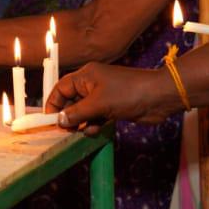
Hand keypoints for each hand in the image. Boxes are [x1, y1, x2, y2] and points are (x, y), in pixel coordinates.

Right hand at [46, 62, 178, 133]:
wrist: (158, 97)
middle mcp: (92, 84)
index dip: (53, 103)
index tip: (49, 120)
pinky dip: (92, 124)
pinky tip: (94, 131)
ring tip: (81, 133)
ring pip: (83, 110)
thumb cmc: (127, 94)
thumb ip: (76, 113)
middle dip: (67, 115)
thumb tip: (58, 120)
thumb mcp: (98, 104)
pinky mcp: (113, 106)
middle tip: (64, 131)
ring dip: (80, 122)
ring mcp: (103, 95)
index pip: (61, 87)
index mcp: (86, 76)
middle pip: (71, 100)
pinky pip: (95, 116)